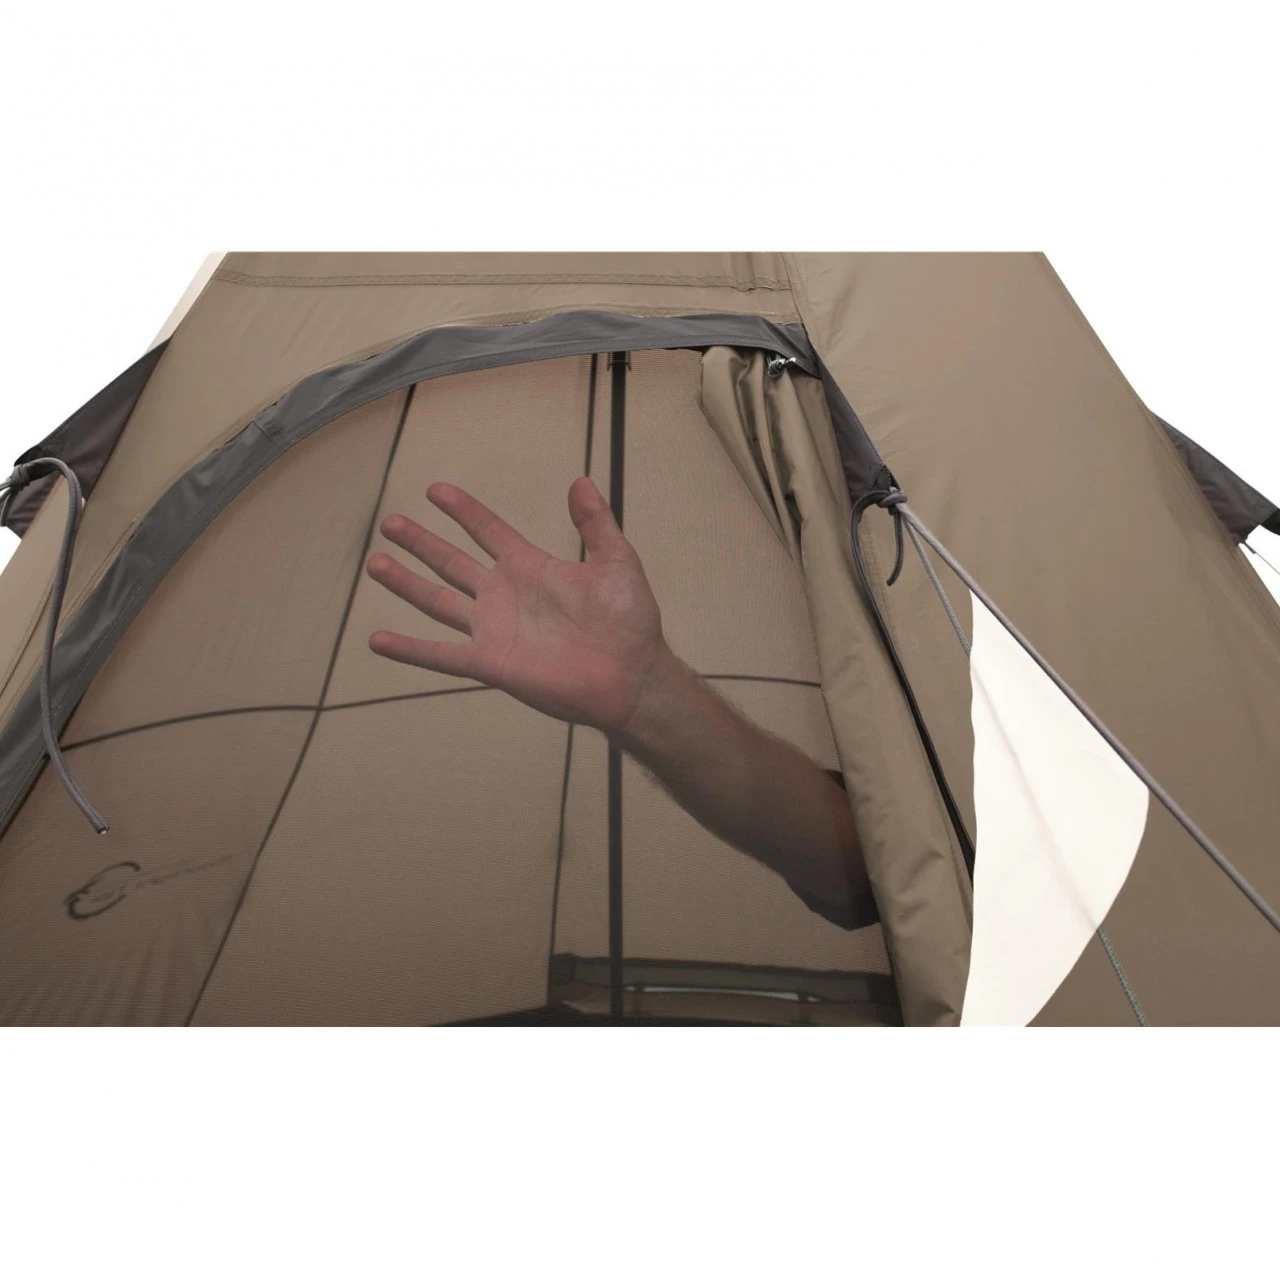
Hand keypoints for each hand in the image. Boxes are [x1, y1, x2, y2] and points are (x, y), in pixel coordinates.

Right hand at [366, 477, 670, 734]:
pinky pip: (441, 655)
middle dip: (421, 543)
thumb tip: (581, 481)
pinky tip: (377, 639)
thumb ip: (595, 523)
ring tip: (375, 563)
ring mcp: (493, 630)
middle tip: (390, 523)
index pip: (488, 531)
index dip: (463, 511)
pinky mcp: (490, 663)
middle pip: (451, 562)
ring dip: (406, 584)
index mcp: (530, 568)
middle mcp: (505, 596)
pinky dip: (409, 649)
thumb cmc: (629, 621)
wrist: (630, 675)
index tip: (435, 490)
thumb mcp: (616, 561)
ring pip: (438, 601)